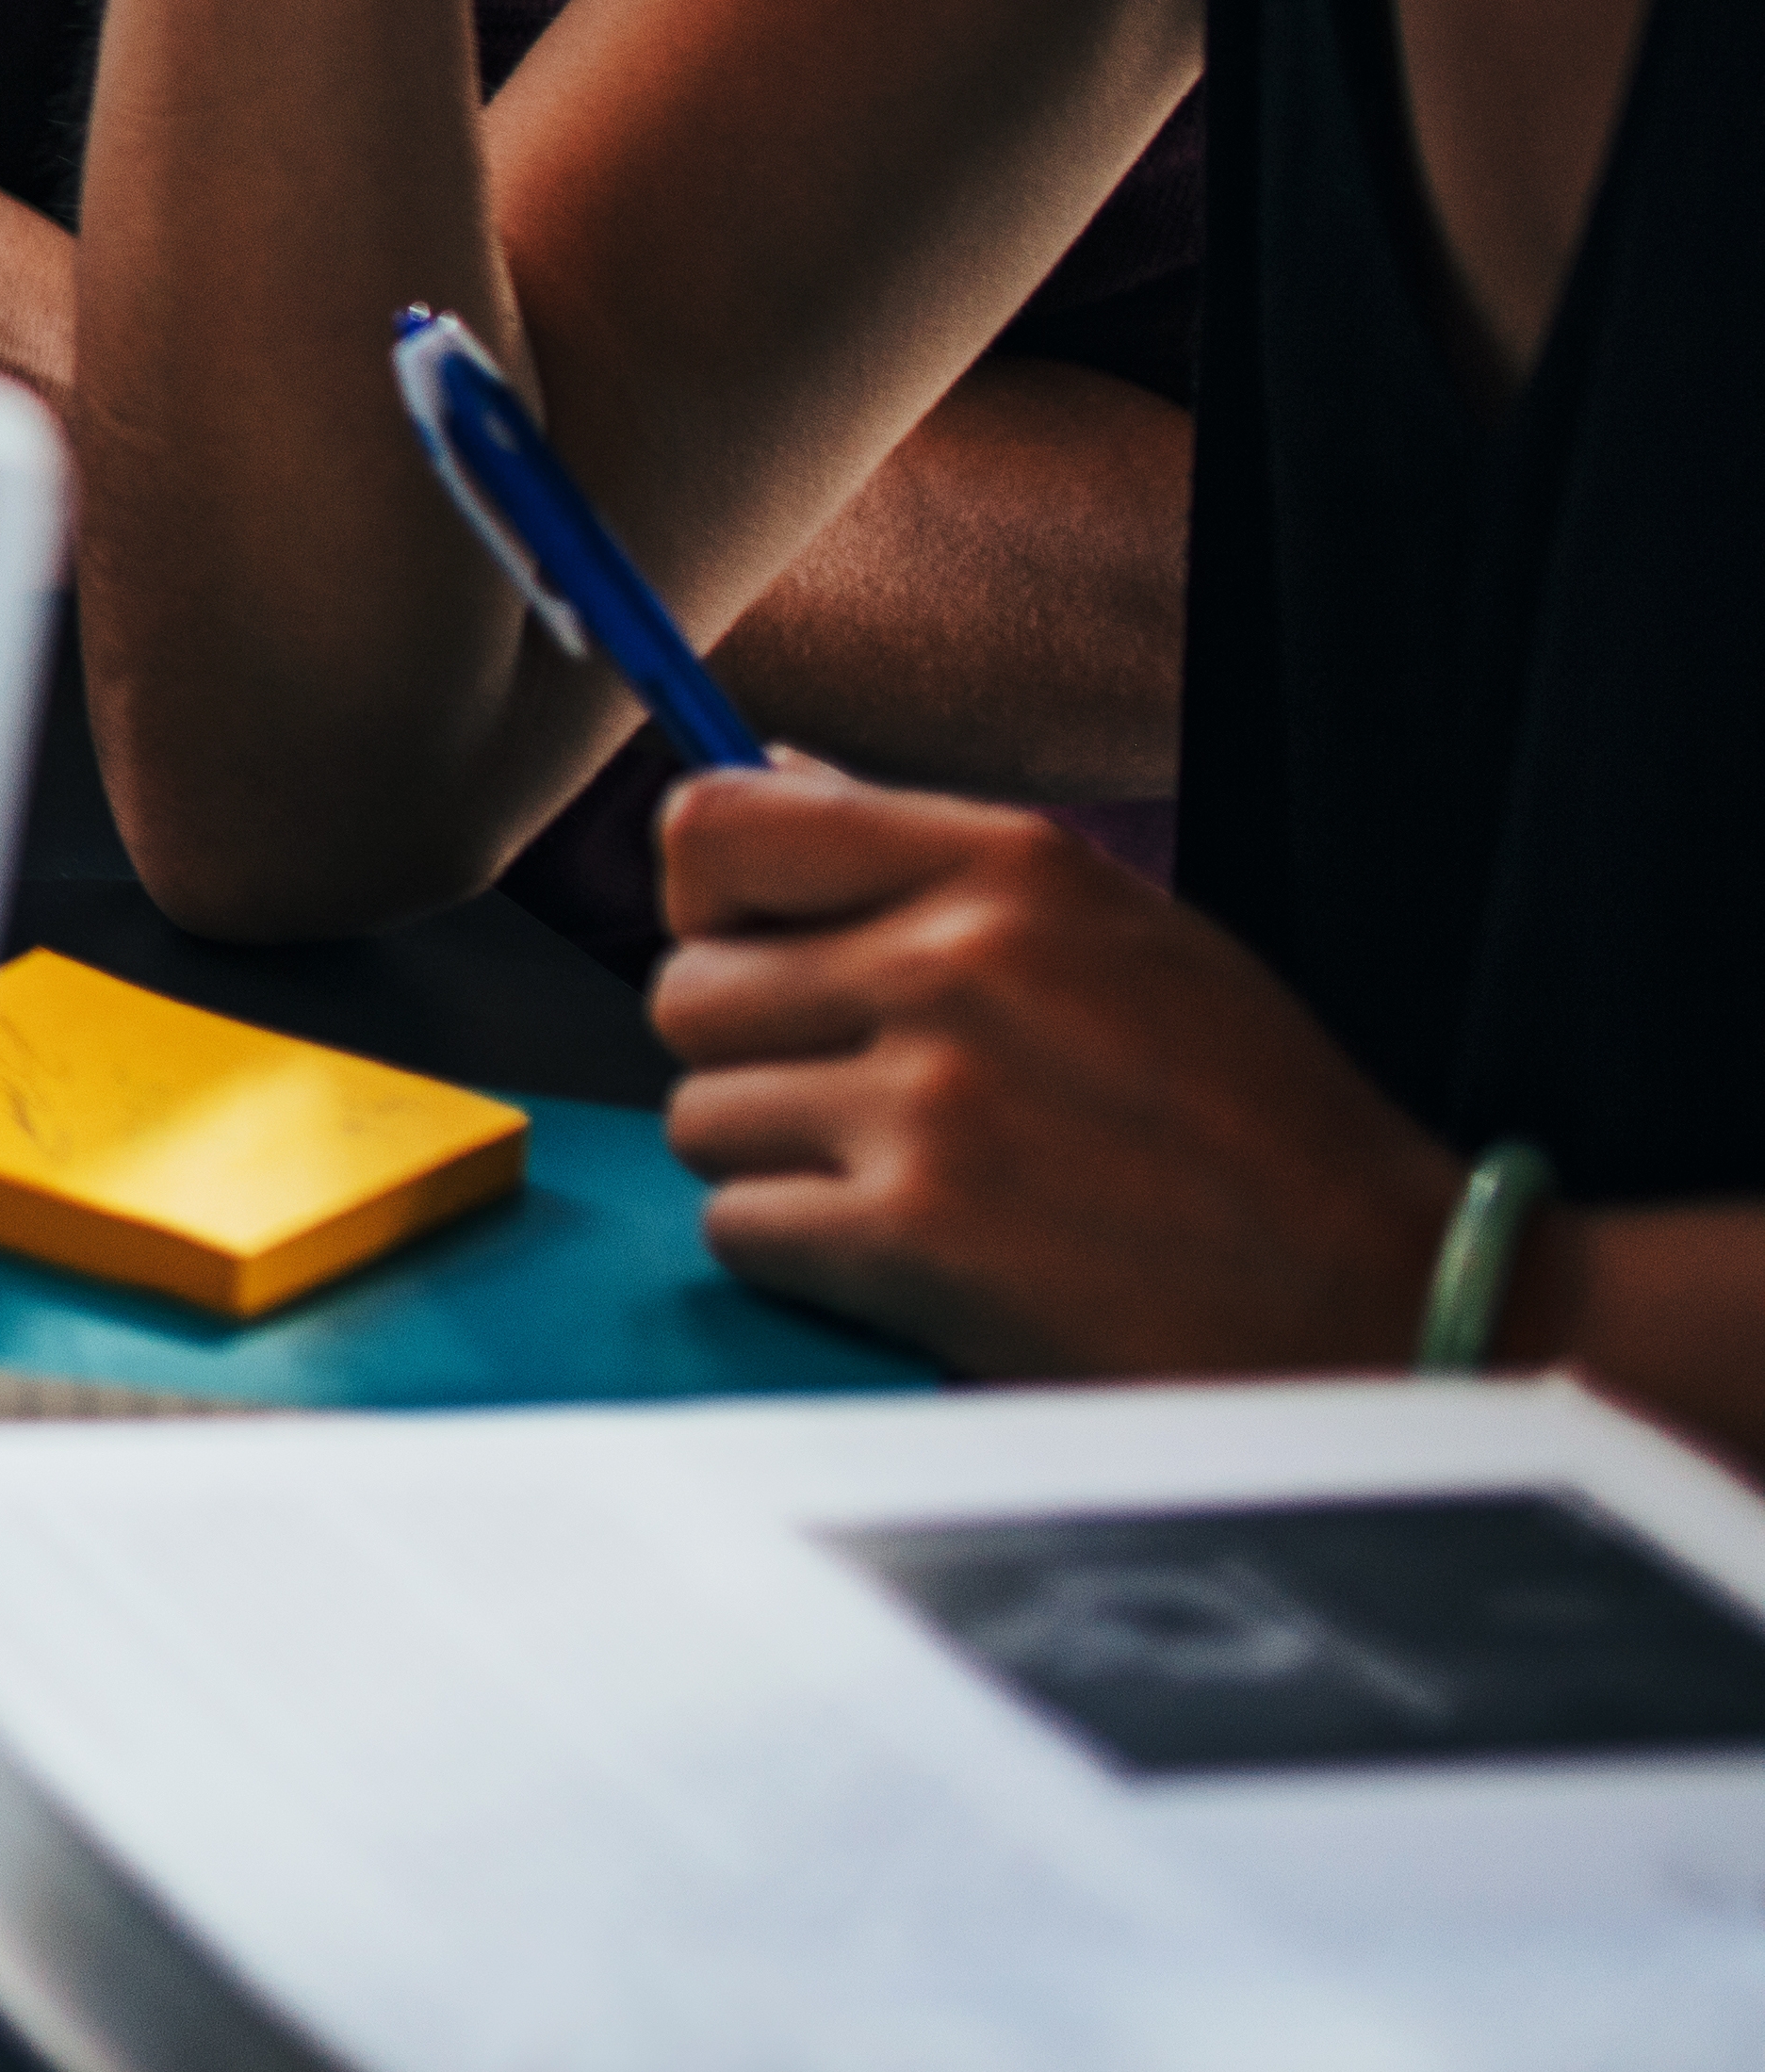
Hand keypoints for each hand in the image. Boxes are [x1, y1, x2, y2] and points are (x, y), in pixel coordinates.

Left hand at [648, 768, 1468, 1375]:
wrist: (1387, 1299)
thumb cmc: (1257, 1122)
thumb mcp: (1123, 936)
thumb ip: (933, 859)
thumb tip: (772, 772)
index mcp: (1008, 868)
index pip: (718, 825)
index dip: (707, 901)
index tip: (758, 954)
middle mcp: (953, 966)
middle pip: (685, 990)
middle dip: (750, 1056)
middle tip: (860, 1105)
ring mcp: (931, 1103)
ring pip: (700, 1115)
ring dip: (778, 1164)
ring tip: (914, 1185)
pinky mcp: (917, 1238)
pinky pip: (740, 1226)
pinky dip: (802, 1257)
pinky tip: (914, 1263)